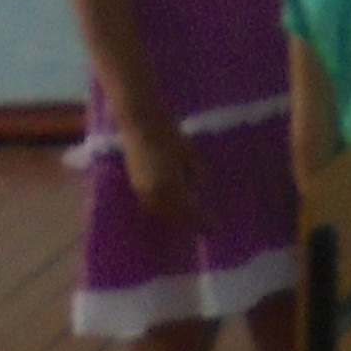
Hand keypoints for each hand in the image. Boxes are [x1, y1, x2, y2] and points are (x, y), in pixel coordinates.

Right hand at [121, 110, 199, 224]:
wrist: (140, 123)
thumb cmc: (167, 133)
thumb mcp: (189, 153)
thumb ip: (195, 175)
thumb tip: (199, 191)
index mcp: (172, 186)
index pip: (191, 212)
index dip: (203, 221)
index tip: (214, 228)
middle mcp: (156, 195)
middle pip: (175, 218)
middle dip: (189, 223)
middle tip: (203, 226)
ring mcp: (143, 192)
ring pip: (162, 215)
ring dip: (174, 220)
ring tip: (187, 222)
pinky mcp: (135, 187)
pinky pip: (151, 207)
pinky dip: (162, 212)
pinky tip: (170, 210)